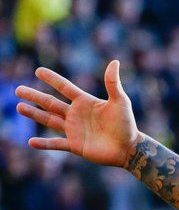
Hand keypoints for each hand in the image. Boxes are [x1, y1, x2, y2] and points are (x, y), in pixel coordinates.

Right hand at [16, 60, 138, 167]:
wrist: (129, 148)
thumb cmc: (126, 124)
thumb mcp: (120, 101)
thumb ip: (113, 83)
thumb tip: (115, 61)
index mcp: (85, 102)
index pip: (65, 87)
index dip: (52, 79)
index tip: (38, 70)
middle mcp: (76, 115)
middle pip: (50, 103)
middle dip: (34, 96)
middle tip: (18, 90)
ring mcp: (74, 130)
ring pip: (49, 120)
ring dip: (34, 114)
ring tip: (19, 107)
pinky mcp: (75, 145)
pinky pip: (56, 144)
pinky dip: (44, 144)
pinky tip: (31, 142)